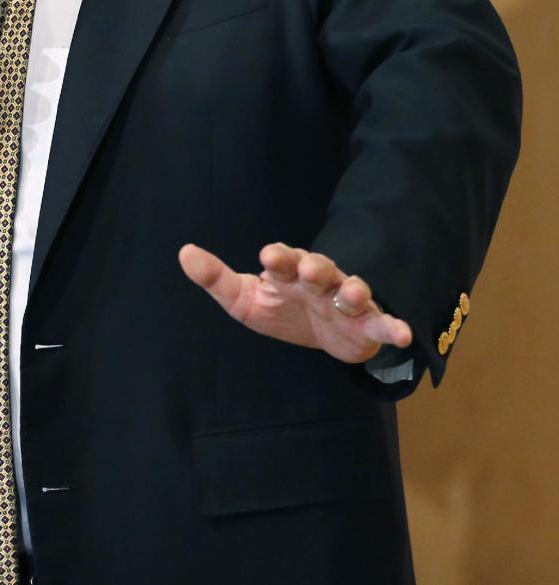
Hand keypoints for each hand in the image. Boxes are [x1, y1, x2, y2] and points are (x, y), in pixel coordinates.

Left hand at [178, 242, 411, 363]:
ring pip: (352, 290)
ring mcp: (345, 300)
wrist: (319, 334)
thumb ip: (215, 278)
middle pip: (319, 267)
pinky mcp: (366, 324)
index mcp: (288, 271)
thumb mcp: (243, 299)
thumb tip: (184, 252)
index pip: (282, 258)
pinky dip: (393, 326)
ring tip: (351, 295)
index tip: (268, 257)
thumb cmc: (280, 307)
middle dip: (314, 266)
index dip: (277, 257)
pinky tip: (403, 334)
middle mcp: (319, 280)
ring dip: (353, 290)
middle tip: (307, 269)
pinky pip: (382, 322)